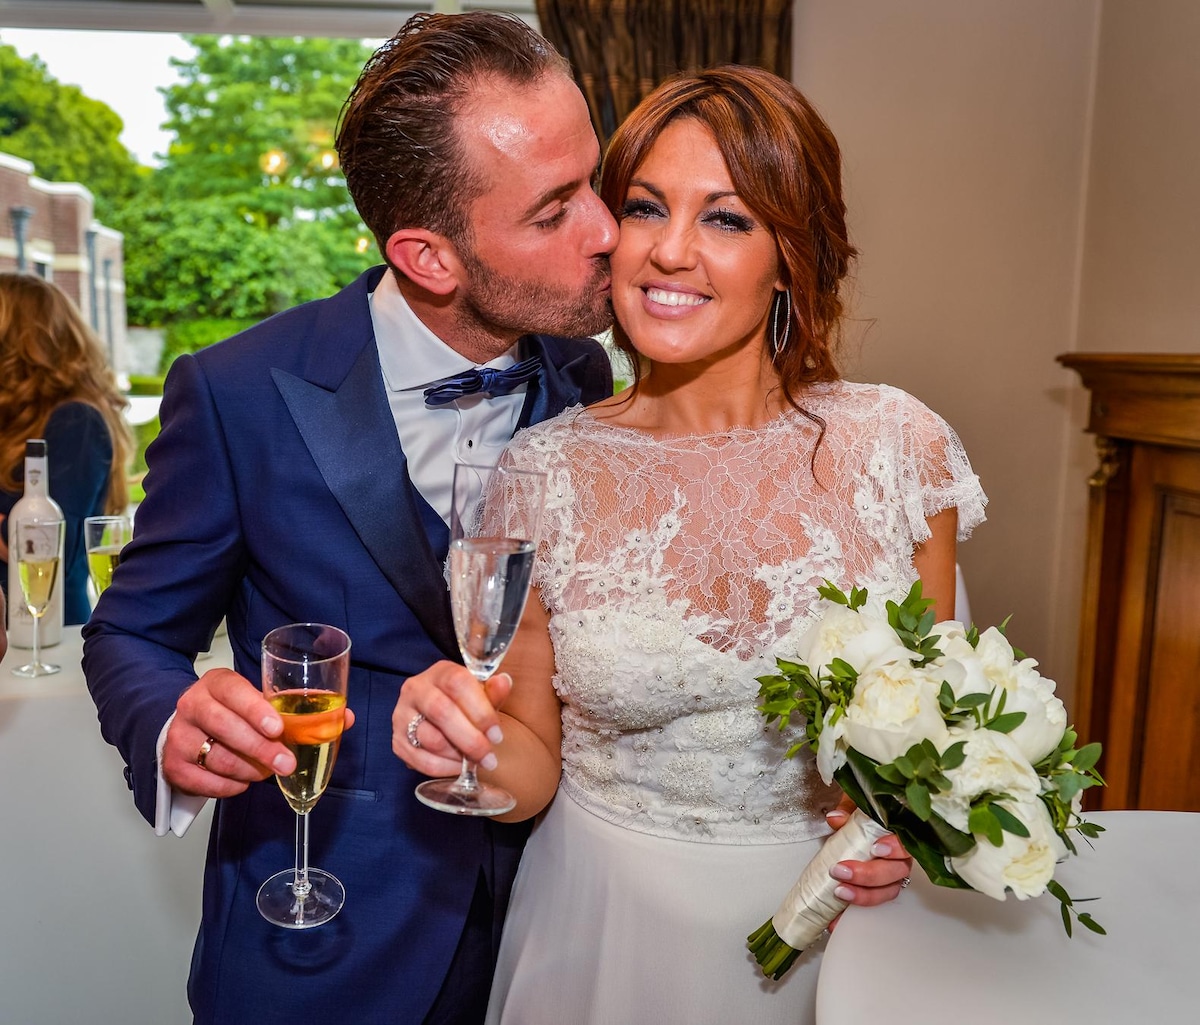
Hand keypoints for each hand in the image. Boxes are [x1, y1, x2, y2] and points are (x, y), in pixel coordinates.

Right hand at [163, 668, 355, 797]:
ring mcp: (179, 736)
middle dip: (262, 749)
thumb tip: (346, 718)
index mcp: (217, 683)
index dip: (255, 710)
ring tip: (266, 771)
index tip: (278, 728)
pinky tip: (243, 780)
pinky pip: (206, 782)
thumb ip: (299, 710)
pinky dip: (231, 786)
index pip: (233, 691)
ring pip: (219, 758)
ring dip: (250, 769)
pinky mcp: (172, 766)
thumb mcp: (260, 702)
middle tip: (286, 763)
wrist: (189, 729)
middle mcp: (192, 705)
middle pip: (226, 728)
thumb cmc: (234, 713)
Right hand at [392, 661, 511, 777]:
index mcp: (440, 671)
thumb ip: (493, 691)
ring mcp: (402, 714)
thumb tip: (503, 682)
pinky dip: (444, 768)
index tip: (497, 734)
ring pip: (430, 738)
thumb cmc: (465, 704)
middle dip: (470, 739)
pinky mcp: (397, 741)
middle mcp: (416, 689)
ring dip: (458, 755)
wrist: (441, 718)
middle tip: (489, 757)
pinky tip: (459, 767)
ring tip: (476, 761)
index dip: (480, 710)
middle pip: (441, 712)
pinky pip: (420, 760)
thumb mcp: (481, 695)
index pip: (458, 683)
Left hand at [825, 795, 912, 930]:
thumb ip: (847, 811)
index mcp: (898, 838)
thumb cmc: (863, 819)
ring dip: (863, 896)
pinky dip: (849, 915)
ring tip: (840, 892)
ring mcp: (890, 880)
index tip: (877, 849)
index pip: (907, 844)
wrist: (855, 833)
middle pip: (894, 873)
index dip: (896, 848)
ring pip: (886, 892)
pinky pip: (869, 907)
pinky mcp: (876, 895)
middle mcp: (899, 862)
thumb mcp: (854, 809)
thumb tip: (835, 818)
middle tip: (842, 870)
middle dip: (868, 875)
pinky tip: (834, 921)